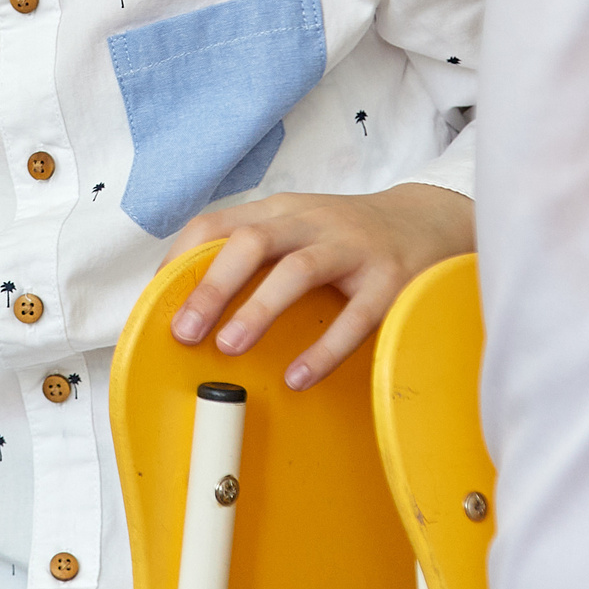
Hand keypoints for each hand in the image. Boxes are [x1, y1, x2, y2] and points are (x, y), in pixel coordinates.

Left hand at [166, 183, 478, 388]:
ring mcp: (354, 248)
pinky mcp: (390, 280)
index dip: (182, 260)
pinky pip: (356, 315)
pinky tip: (300, 376)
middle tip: (185, 330)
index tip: (158, 301)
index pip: (218, 223)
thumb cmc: (348, 237)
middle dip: (212, 286)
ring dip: (259, 308)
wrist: (431, 220)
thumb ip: (250, 256)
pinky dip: (325, 348)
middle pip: (252, 240)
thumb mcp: (297, 230)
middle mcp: (313, 222)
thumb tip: (188, 305)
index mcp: (281, 212)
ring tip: (229, 347)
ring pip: (298, 269)